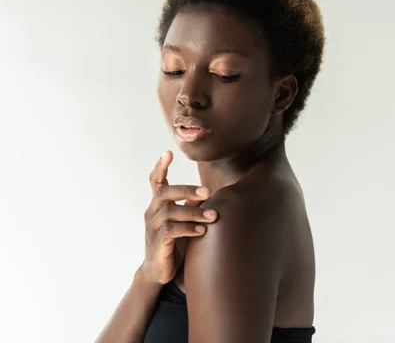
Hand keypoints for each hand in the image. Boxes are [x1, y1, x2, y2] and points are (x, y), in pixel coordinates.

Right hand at [139, 150, 216, 284]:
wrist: (158, 271)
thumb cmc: (174, 242)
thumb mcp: (184, 221)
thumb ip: (191, 206)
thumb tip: (207, 193)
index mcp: (158, 205)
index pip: (155, 182)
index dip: (160, 167)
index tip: (167, 152)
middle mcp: (152, 212)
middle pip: (164, 193)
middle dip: (187, 190)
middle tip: (208, 192)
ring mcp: (152, 228)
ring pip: (170, 212)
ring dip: (194, 212)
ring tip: (213, 216)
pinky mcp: (156, 243)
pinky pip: (171, 231)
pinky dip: (188, 229)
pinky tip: (202, 231)